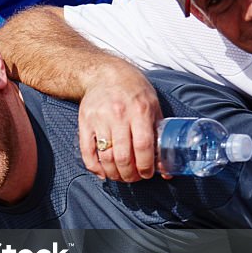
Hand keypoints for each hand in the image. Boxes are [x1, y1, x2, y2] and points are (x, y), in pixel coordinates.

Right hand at [78, 63, 161, 182]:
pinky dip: (95, 168)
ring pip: (106, 157)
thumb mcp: (153, 106)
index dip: (146, 166)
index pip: (143, 146)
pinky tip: (103, 173)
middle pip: (123, 156)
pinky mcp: (85, 123)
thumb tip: (166, 167)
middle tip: (134, 178)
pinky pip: (87, 152)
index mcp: (139, 111)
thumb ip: (158, 134)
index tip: (147, 174)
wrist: (105, 74)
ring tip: (121, 177)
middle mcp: (119, 116)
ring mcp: (99, 120)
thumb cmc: (134, 91)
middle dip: (130, 175)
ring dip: (114, 174)